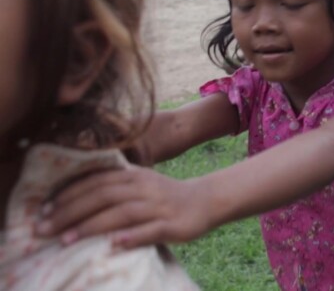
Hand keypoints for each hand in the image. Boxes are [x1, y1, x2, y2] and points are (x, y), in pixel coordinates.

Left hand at [35, 167, 212, 249]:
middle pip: (103, 196)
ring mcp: (159, 206)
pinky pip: (150, 230)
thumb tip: (71, 199)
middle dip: (70, 212)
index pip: (95, 181)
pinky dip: (131, 237)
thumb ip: (112, 187)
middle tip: (43, 229)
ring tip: (67, 240)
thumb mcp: (139, 183)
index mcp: (133, 176)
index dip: (68, 194)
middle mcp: (144, 188)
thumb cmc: (164, 196)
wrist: (205, 200)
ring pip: (122, 213)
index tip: (42, 210)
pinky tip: (113, 245)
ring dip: (92, 226)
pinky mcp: (173, 224)